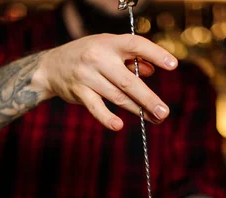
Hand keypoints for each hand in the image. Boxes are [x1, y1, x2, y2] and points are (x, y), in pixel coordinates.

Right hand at [34, 33, 177, 130]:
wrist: (52, 66)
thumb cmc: (88, 56)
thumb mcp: (108, 49)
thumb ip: (130, 59)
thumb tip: (151, 71)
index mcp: (109, 42)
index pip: (136, 45)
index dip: (155, 53)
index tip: (173, 65)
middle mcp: (98, 57)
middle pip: (129, 81)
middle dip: (148, 99)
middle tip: (164, 112)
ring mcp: (87, 76)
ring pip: (117, 96)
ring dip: (137, 110)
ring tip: (155, 119)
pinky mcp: (79, 92)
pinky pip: (96, 108)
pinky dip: (106, 118)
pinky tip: (118, 126)